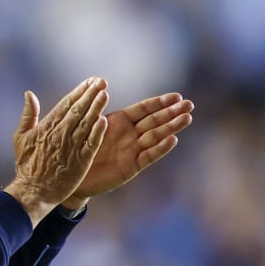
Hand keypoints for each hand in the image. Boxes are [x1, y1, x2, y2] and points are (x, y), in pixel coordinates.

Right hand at [4, 77, 108, 226]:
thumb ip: (28, 115)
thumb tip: (29, 94)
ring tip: (105, 94)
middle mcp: (60, 134)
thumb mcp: (21, 137)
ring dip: (96, 108)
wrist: (33, 191)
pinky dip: (97, 133)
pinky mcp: (80, 161)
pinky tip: (104, 121)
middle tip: (102, 81)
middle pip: (78, 110)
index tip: (91, 81)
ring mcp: (71, 147)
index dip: (79, 91)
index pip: (66, 104)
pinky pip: (90, 144)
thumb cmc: (27, 164)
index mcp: (47, 126)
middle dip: (90, 94)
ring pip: (86, 124)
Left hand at [62, 93, 193, 208]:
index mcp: (120, 121)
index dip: (160, 103)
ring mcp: (132, 150)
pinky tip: (173, 140)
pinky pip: (148, 156)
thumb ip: (97, 111)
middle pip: (154, 121)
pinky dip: (160, 148)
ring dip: (171, 127)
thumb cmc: (79, 148)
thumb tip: (100, 88)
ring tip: (187, 118)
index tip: (177, 96)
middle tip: (189, 104)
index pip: (144, 109)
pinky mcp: (131, 167)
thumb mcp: (88, 126)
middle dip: (172, 112)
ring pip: (155, 136)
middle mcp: (130, 135)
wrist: (74, 177)